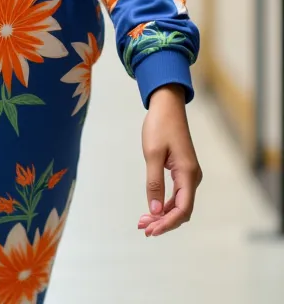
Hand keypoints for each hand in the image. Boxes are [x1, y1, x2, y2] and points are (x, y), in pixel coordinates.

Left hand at [138, 83, 201, 236]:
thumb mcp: (152, 153)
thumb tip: (155, 211)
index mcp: (188, 173)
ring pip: (179, 204)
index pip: (182, 209)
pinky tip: (152, 210)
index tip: (150, 230)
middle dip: (163, 222)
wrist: (167, 106)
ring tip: (144, 222)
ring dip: (163, 215)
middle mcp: (192, 177)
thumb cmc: (159, 126)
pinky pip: (177, 195)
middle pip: (182, 210)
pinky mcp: (183, 171)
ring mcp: (189, 174)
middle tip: (143, 228)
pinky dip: (165, 204)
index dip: (167, 223)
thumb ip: (154, 183)